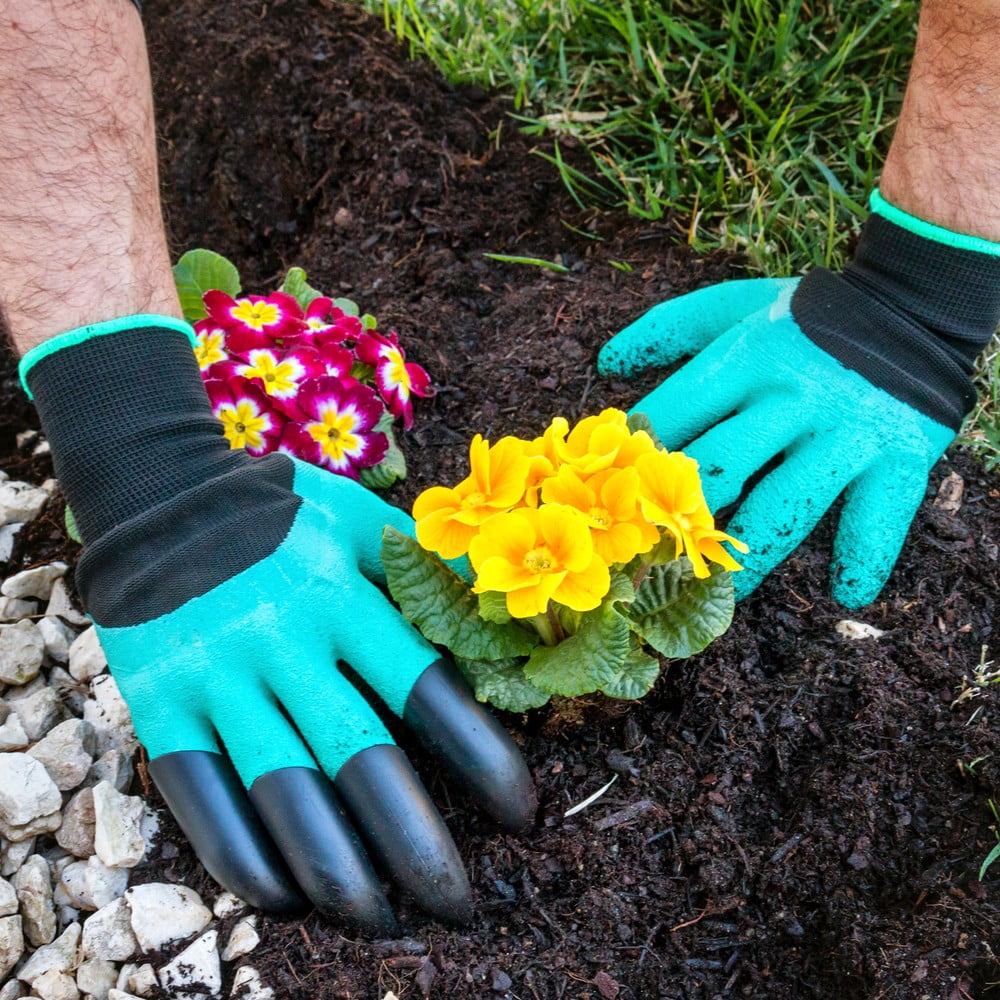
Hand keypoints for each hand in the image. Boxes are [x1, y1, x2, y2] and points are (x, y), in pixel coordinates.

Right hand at [24, 320, 535, 933]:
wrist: (160, 495)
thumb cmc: (282, 511)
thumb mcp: (360, 519)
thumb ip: (425, 573)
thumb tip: (504, 626)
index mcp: (342, 593)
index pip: (428, 689)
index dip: (482, 760)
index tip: (522, 816)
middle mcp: (282, 638)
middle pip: (359, 758)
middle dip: (416, 844)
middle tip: (461, 904)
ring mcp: (216, 675)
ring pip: (282, 791)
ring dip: (337, 871)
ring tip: (384, 920)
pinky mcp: (162, 704)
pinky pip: (199, 795)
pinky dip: (241, 856)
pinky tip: (287, 898)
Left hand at [598, 274, 958, 606]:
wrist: (910, 302)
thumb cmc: (804, 315)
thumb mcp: (735, 308)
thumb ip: (669, 330)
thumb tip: (605, 365)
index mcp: (744, 361)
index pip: (676, 414)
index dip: (639, 457)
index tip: (613, 497)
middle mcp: (790, 398)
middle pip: (722, 468)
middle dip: (679, 518)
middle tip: (650, 562)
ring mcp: (845, 432)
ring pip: (786, 506)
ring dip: (751, 557)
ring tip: (727, 596)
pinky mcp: (899, 456)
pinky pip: (879, 513)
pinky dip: (864, 554)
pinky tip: (845, 592)